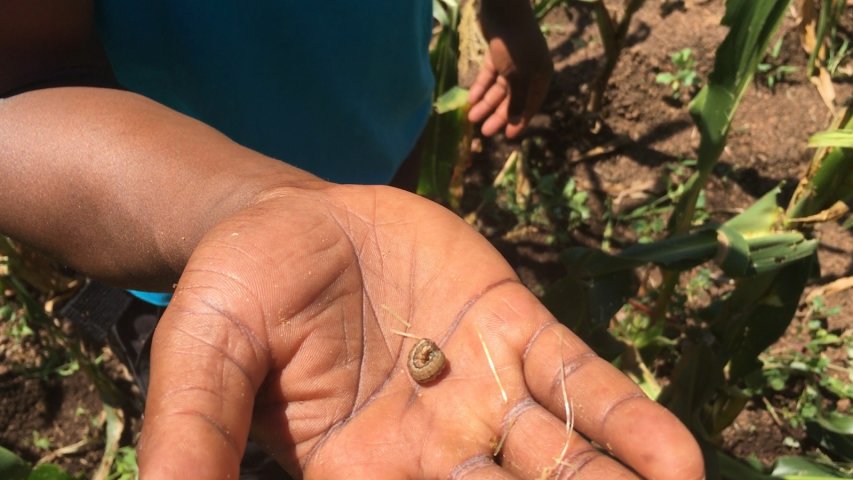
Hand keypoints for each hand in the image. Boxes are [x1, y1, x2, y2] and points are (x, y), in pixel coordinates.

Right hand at [137, 184, 703, 478]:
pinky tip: (678, 464)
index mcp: (358, 476)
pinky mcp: (512, 329)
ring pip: (561, 464)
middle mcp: (433, 452)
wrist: (283, 220)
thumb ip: (194, 438)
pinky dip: (626, 422)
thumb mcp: (201, 360)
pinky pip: (578, 383)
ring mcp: (482, 392)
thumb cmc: (234, 293)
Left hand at [468, 0, 552, 138]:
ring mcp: (513, 62)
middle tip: (484, 131)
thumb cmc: (515, 46)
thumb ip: (516, 99)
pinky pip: (489, 75)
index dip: (518, 121)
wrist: (504, 10)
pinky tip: (470, 99)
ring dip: (486, 103)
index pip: (530, 105)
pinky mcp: (498, 54)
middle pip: (512, 99)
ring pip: (499, 88)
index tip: (507, 137)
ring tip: (471, 117)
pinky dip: (480, 86)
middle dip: (498, 115)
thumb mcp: (517, 76)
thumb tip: (515, 121)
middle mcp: (529, 71)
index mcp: (541, 76)